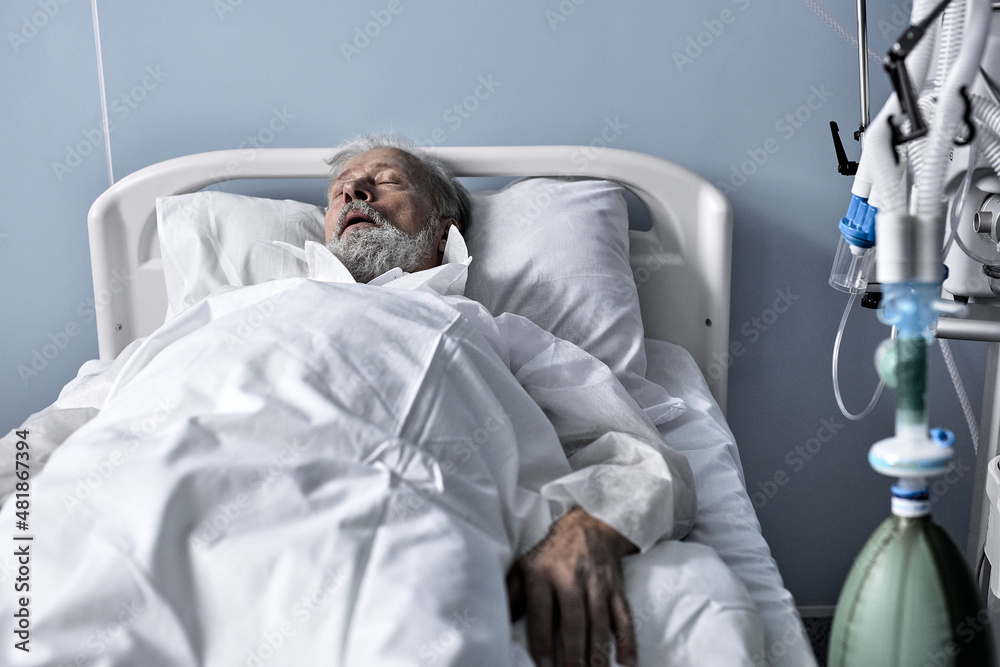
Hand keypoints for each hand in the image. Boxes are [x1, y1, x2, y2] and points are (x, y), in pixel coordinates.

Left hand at [506, 507, 638, 666]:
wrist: (590, 525)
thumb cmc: (551, 553)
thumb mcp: (525, 564)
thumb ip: (513, 593)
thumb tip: (501, 623)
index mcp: (543, 573)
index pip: (541, 611)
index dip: (542, 640)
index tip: (544, 665)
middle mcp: (571, 577)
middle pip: (574, 620)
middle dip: (574, 652)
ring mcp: (597, 583)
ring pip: (600, 621)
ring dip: (598, 651)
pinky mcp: (617, 588)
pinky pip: (624, 616)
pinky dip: (627, 640)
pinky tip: (626, 662)